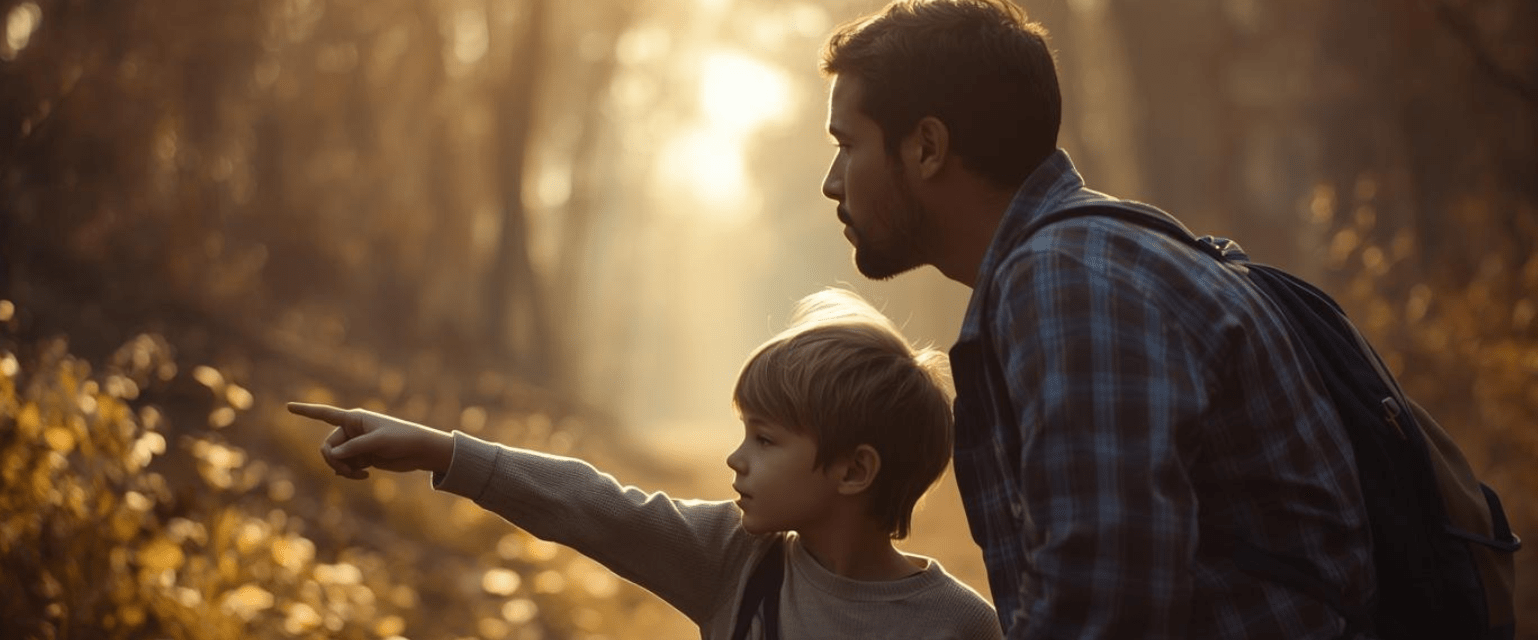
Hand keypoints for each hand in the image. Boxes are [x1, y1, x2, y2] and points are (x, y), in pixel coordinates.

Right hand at [287, 402, 453, 478]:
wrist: (420, 451)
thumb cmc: (401, 439)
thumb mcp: (377, 443)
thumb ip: (353, 448)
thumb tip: (331, 455)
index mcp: (354, 419)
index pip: (325, 414)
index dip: (306, 411)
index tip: (288, 406)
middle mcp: (352, 430)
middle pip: (328, 447)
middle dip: (333, 460)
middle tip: (347, 470)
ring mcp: (356, 444)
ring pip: (335, 459)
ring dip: (343, 469)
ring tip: (359, 474)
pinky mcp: (362, 457)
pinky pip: (346, 467)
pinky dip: (350, 473)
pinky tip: (364, 476)